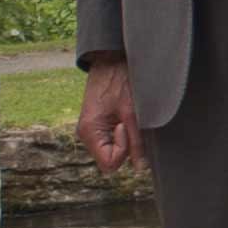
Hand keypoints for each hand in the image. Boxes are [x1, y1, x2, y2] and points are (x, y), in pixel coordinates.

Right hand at [78, 56, 143, 175]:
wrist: (111, 59)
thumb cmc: (120, 80)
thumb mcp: (132, 112)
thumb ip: (137, 141)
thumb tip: (141, 168)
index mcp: (89, 132)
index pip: (109, 164)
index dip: (123, 151)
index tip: (125, 127)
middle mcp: (86, 135)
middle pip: (110, 159)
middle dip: (125, 146)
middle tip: (128, 121)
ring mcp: (92, 130)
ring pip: (112, 150)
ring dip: (125, 139)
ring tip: (127, 116)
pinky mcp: (98, 124)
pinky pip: (112, 140)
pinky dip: (123, 133)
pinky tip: (125, 116)